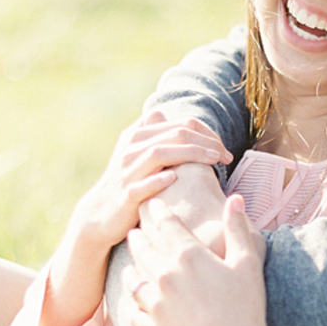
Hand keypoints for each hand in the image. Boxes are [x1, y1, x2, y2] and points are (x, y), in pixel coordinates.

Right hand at [70, 111, 230, 254]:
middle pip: (175, 134)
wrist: (99, 214)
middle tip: (227, 155)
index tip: (223, 148)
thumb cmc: (128, 183)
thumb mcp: (135, 154)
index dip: (207, 133)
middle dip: (206, 142)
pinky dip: (157, 180)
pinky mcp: (124, 195)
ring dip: (190, 154)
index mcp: (138, 136)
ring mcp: (126, 171)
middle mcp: (131, 149)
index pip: (180, 124)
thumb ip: (150, 132)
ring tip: (214, 160)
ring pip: (159, 153)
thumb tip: (161, 111)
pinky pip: (141, 185)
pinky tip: (174, 178)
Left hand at [129, 196, 317, 325]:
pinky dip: (131, 304)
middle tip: (134, 231)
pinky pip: (134, 311)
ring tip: (129, 262)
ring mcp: (156, 302)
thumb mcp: (248, 263)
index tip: (152, 204)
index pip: (166, 224)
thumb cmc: (246, 307)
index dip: (158, 211)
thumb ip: (238, 228)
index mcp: (188, 255)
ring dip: (130, 267)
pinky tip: (131, 301)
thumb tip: (236, 199)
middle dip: (138, 236)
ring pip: (133, 278)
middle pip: (144, 249)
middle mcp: (165, 274)